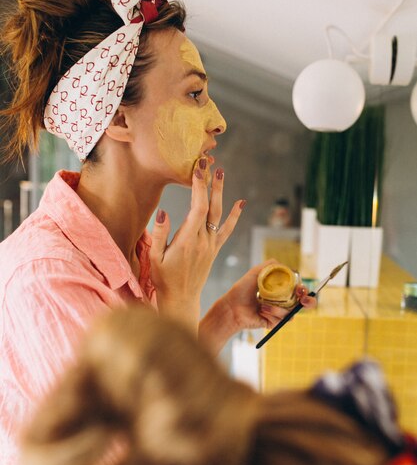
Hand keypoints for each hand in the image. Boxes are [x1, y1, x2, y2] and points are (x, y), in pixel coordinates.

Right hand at [150, 158, 245, 329]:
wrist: (181, 300)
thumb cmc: (164, 279)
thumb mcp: (155, 257)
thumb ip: (159, 234)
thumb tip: (164, 211)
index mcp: (188, 240)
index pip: (198, 207)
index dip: (198, 187)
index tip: (196, 169)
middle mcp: (203, 241)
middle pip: (211, 207)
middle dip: (210, 184)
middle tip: (209, 164)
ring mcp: (211, 245)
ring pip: (219, 215)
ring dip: (221, 194)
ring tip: (221, 174)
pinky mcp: (214, 250)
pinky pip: (227, 230)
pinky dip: (234, 215)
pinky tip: (240, 203)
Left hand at [199, 259, 316, 353]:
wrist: (232, 306)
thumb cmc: (242, 289)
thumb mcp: (255, 273)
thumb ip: (269, 266)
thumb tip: (282, 264)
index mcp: (280, 290)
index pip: (299, 290)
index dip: (304, 290)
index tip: (301, 289)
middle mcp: (282, 302)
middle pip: (304, 304)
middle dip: (309, 302)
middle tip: (303, 300)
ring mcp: (278, 313)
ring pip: (291, 312)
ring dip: (278, 309)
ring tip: (262, 305)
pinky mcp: (274, 323)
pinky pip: (281, 320)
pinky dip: (272, 315)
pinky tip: (261, 312)